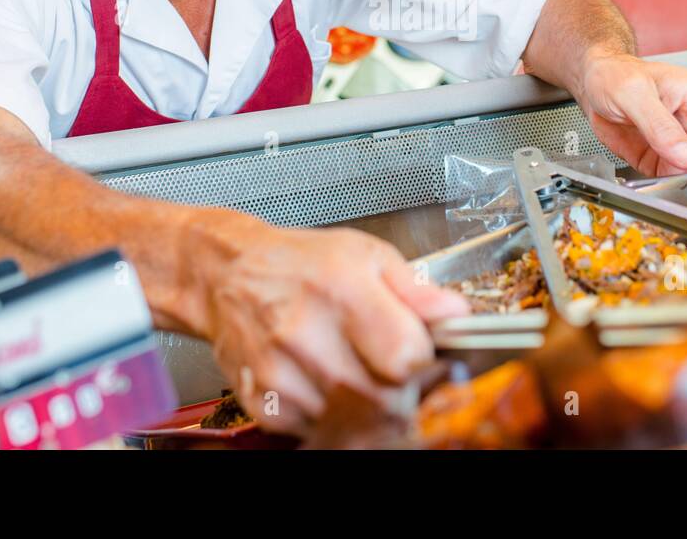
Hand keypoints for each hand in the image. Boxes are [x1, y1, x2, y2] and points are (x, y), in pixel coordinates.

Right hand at [196, 222, 468, 435]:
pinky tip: (329, 381)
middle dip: (404, 389)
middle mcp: (307, 334)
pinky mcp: (266, 403)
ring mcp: (283, 374)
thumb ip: (416, 290)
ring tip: (358, 368)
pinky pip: (321, 430)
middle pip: (387, 400)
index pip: (407, 358)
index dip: (425, 360)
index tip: (422, 351)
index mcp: (342, 290)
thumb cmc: (301, 263)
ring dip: (370, 405)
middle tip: (394, 365)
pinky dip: (335, 414)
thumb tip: (457, 314)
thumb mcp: (367, 255)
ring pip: (357, 422)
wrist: (229, 275)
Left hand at [577, 51, 686, 176]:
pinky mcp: (660, 158)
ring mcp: (678, 143)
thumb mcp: (634, 93)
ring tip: (670, 188)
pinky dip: (666, 187)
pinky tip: (656, 187)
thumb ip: (659, 124)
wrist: (592, 83)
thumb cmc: (614, 74)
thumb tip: (686, 155)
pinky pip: (672, 179)